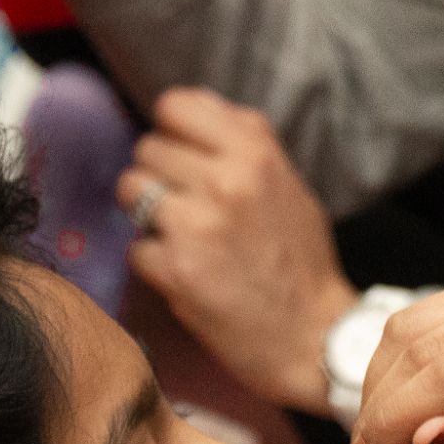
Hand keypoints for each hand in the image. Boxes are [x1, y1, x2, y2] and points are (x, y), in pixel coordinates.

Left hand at [116, 88, 356, 414]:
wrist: (313, 337)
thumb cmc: (301, 263)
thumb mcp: (288, 185)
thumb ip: (243, 146)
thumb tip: (190, 114)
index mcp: (255, 152)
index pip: (174, 105)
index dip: (171, 132)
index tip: (180, 156)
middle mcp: (225, 181)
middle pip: (147, 149)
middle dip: (158, 177)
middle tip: (182, 207)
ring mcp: (198, 225)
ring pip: (130, 190)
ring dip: (146, 214)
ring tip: (177, 236)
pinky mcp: (177, 270)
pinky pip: (136, 247)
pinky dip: (152, 262)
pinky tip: (183, 274)